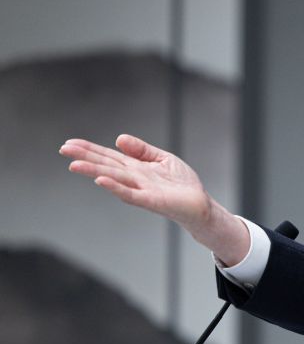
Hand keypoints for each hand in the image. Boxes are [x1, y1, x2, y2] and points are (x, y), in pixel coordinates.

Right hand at [59, 134, 249, 264]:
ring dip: (93, 172)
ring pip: (113, 178)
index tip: (70, 143)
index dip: (90, 149)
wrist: (199, 205)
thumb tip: (118, 138)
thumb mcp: (162, 159)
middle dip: (85, 158)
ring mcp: (140, 189)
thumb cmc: (181, 184)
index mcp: (135, 167)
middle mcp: (134, 178)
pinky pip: (130, 193)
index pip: (109, 156)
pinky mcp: (151, 200)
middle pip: (106, 165)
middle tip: (63, 149)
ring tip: (74, 165)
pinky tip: (102, 180)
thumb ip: (142, 150)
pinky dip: (116, 187)